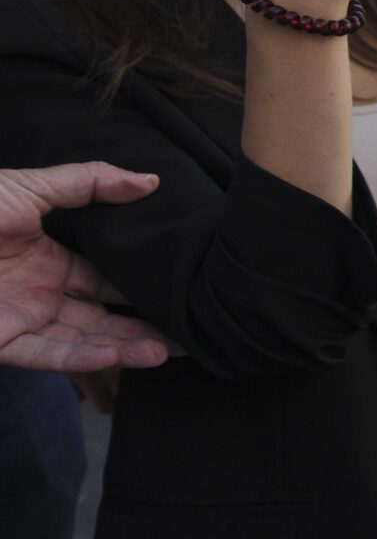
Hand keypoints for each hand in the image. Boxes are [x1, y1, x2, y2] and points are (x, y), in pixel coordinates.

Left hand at [0, 163, 172, 373]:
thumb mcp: (27, 187)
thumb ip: (89, 183)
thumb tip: (151, 180)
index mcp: (48, 256)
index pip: (106, 276)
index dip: (144, 282)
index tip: (187, 287)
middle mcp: (40, 292)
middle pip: (104, 313)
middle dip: (148, 323)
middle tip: (196, 330)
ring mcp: (22, 319)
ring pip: (85, 339)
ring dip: (127, 346)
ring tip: (172, 349)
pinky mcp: (2, 342)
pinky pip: (49, 355)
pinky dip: (85, 358)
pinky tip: (122, 354)